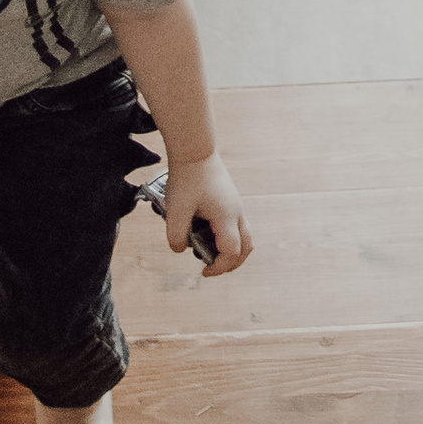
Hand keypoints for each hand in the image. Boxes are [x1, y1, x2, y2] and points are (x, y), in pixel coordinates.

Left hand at [162, 153, 250, 276]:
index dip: (219, 267)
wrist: (195, 151)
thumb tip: (180, 250)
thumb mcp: (176, 208)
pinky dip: (229, 239)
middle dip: (232, 264)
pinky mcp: (231, 201)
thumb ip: (176, 233)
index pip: (231, 252)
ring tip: (210, 254)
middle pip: (246, 248)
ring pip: (245, 237)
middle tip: (211, 269)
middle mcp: (237, 213)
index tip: (203, 271)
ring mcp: (236, 206)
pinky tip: (207, 235)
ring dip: (232, 251)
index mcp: (226, 216)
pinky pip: (238, 227)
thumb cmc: (187, 178)